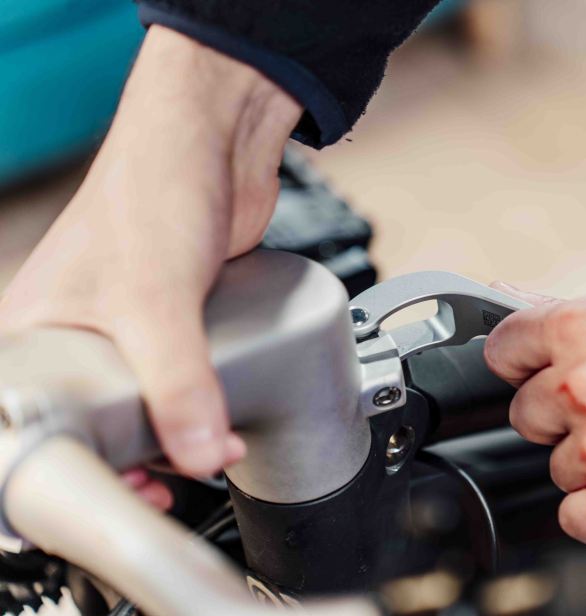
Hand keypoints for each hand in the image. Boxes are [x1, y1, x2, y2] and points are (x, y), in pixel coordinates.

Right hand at [0, 27, 301, 503]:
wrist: (216, 142)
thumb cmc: (152, 189)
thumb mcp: (156, 302)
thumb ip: (179, 384)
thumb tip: (197, 453)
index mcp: (33, 333)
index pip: (36, 426)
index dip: (71, 471)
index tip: (119, 495)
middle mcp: (76, 333)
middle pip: (97, 424)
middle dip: (135, 460)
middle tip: (170, 484)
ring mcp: (131, 327)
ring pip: (146, 404)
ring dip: (175, 434)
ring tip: (201, 454)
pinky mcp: (178, 319)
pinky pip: (184, 378)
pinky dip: (200, 404)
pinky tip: (218, 418)